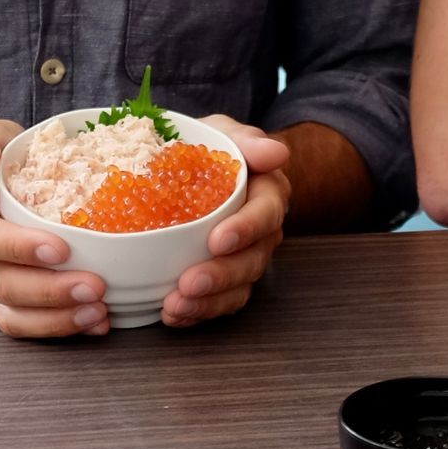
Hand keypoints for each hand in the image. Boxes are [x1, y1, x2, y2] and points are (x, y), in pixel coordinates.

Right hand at [0, 119, 112, 338]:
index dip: (18, 248)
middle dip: (50, 291)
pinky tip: (96, 322)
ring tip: (99, 312)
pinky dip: (59, 327)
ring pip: (12, 312)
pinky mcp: (9, 296)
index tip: (60, 249)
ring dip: (57, 319)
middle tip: (96, 286)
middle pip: (3, 283)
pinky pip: (24, 323)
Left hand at [165, 117, 290, 325]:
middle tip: (188, 283)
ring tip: (175, 306)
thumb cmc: (213, 150)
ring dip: (207, 302)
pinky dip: (197, 313)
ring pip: (238, 287)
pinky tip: (172, 314)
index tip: (218, 240)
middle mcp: (262, 232)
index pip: (266, 213)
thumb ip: (246, 140)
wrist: (197, 171)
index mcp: (268, 193)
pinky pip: (220, 302)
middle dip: (221, 276)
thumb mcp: (224, 133)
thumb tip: (275, 152)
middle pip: (252, 260)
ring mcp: (245, 258)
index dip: (245, 229)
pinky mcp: (226, 279)